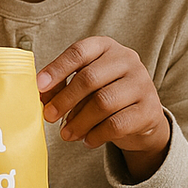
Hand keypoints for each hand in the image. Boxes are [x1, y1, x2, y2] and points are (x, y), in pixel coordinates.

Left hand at [36, 36, 170, 179]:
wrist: (143, 117)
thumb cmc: (105, 95)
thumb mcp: (86, 85)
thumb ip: (64, 86)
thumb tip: (41, 97)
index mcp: (106, 47)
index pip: (79, 52)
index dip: (57, 69)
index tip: (39, 86)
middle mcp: (127, 60)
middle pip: (89, 78)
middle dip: (65, 100)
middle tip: (49, 116)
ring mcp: (141, 84)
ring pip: (103, 103)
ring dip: (79, 122)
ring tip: (66, 134)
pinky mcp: (149, 110)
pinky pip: (116, 124)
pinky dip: (96, 135)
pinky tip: (87, 141)